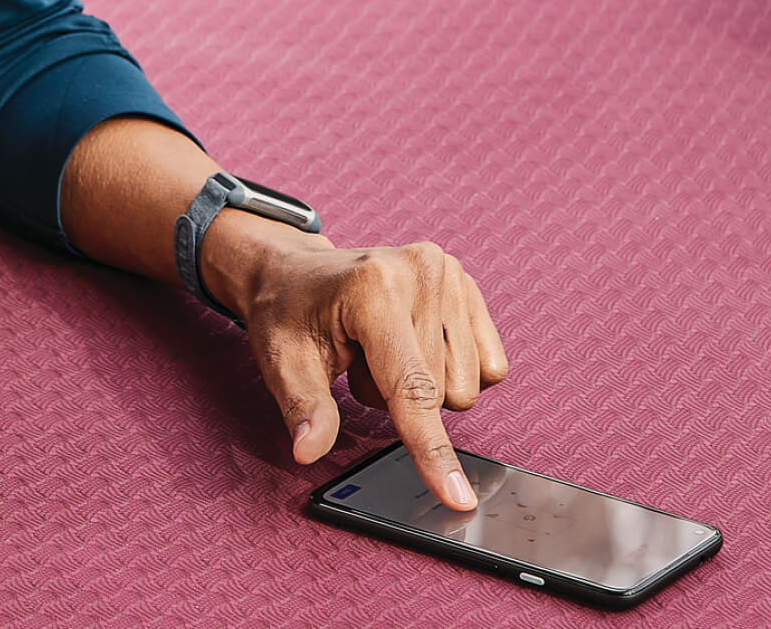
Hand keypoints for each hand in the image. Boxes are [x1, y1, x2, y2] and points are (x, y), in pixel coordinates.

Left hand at [213, 232, 507, 510]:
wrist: (296, 271)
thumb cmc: (287, 314)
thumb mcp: (282, 363)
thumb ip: (304, 408)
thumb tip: (308, 452)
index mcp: (372, 288)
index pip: (411, 388)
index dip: (431, 450)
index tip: (459, 499)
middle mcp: (419, 272)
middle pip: (438, 393)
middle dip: (395, 399)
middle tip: (357, 363)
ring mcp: (448, 271)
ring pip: (464, 386)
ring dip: (422, 386)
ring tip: (380, 350)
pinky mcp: (465, 282)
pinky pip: (489, 366)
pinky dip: (451, 370)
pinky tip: (413, 343)